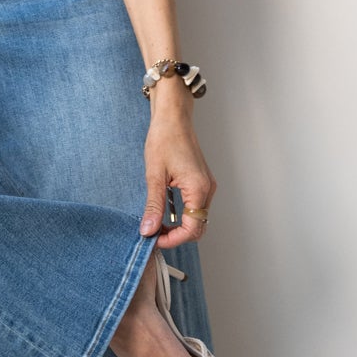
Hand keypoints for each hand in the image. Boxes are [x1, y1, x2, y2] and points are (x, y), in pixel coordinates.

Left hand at [140, 85, 214, 248]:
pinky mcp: (201, 182)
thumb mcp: (154, 175)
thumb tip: (148, 230)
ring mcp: (206, 185)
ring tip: (156, 220)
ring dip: (178, 225)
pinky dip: (181, 213)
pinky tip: (164, 208)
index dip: (173, 239)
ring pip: (197, 218)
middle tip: (154, 232)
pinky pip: (195, 206)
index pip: (192, 229)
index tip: (154, 238)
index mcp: (199, 188)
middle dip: (176, 235)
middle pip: (198, 227)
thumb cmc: (164, 139)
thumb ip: (153, 206)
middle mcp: (207, 189)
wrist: (173, 117)